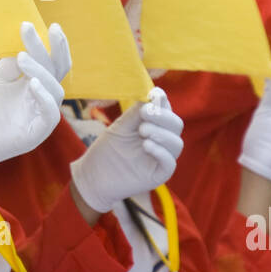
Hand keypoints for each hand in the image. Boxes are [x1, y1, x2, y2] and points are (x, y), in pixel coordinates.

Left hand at [0, 22, 70, 187]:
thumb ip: (12, 64)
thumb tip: (26, 44)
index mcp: (32, 83)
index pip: (47, 60)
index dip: (46, 43)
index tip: (30, 24)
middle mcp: (40, 97)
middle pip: (58, 72)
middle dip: (57, 49)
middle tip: (51, 29)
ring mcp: (40, 116)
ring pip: (55, 91)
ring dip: (41, 71)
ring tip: (22, 57)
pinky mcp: (36, 133)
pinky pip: (50, 114)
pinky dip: (44, 97)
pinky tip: (32, 83)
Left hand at [70, 87, 183, 213]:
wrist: (94, 177)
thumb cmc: (107, 151)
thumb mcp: (121, 127)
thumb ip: (136, 112)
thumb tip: (152, 94)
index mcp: (153, 127)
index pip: (167, 111)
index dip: (163, 102)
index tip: (154, 95)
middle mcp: (161, 141)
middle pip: (176, 125)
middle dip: (163, 116)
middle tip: (145, 113)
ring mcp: (160, 159)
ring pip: (176, 143)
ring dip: (162, 133)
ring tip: (142, 130)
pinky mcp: (158, 175)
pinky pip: (169, 163)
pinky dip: (161, 152)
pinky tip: (146, 145)